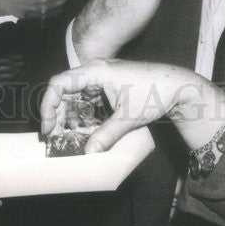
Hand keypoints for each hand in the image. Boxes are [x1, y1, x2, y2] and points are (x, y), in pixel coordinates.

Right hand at [41, 59, 224, 153]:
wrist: (177, 86)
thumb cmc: (154, 92)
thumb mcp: (128, 117)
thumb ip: (106, 135)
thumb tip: (88, 154)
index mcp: (95, 71)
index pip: (59, 83)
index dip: (48, 105)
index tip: (48, 127)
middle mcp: (93, 72)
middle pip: (63, 92)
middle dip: (55, 115)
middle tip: (52, 138)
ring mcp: (100, 80)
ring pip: (74, 98)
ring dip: (67, 117)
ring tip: (63, 139)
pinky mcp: (106, 89)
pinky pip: (86, 102)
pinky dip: (80, 117)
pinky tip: (80, 133)